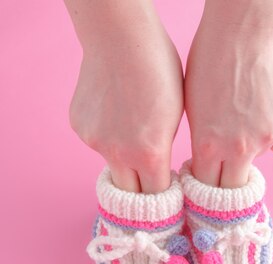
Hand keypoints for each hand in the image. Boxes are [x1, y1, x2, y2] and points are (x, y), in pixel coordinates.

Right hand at [68, 23, 183, 192]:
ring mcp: (95, 140)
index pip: (157, 196)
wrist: (122, 40)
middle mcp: (118, 153)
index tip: (169, 196)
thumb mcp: (178, 117)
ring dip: (125, 160)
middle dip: (141, 191)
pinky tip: (118, 112)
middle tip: (151, 184)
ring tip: (136, 131)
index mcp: (150, 153)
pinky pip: (98, 142)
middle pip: (130, 192)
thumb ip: (164, 150)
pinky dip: (108, 136)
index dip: (165, 197)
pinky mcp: (80, 126)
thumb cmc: (161, 72)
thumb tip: (158, 170)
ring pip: (113, 164)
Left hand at [185, 16, 272, 187]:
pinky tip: (262, 109)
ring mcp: (264, 139)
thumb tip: (215, 162)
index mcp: (207, 145)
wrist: (243, 35)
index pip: (204, 186)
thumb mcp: (192, 108)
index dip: (204, 184)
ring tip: (243, 114)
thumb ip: (204, 142)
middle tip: (226, 170)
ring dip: (250, 147)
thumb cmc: (208, 62)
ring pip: (256, 158)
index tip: (206, 181)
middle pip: (232, 188)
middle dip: (228, 182)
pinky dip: (271, 132)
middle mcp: (237, 149)